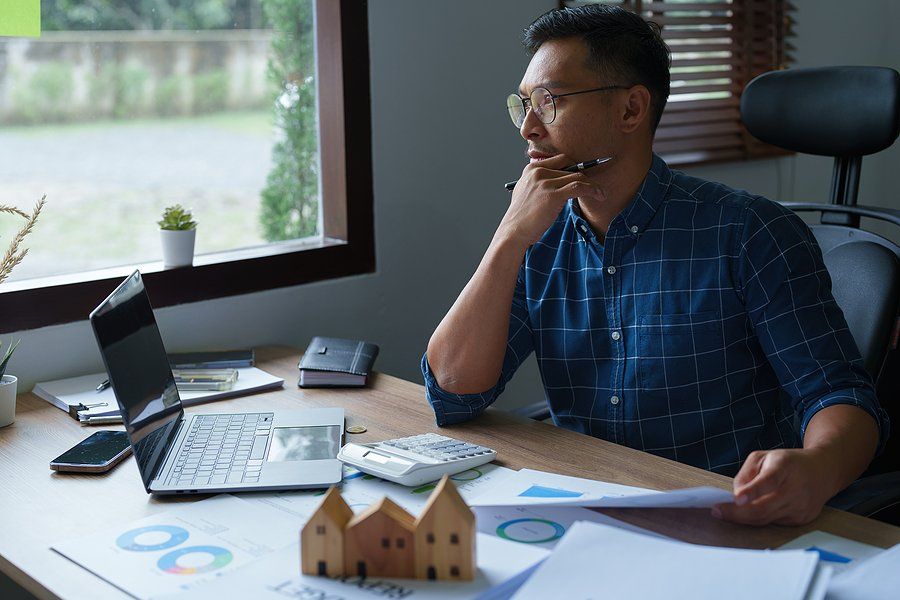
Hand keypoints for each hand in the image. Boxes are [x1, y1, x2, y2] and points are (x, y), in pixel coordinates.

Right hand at [497, 154, 603, 248]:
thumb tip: (555, 178)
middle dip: (586, 176)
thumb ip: (538, 181)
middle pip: (571, 167)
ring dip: (592, 185)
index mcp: (532, 169)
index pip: (561, 159)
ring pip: (578, 176)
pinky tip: (600, 195)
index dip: (576, 167)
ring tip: (600, 193)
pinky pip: (579, 187)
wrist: (513, 232)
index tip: (586, 175)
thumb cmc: (521, 216)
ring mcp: (545, 183)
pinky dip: (593, 190)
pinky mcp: (553, 195)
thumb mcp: (525, 191)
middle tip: (595, 186)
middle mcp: (538, 172)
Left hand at [711, 448, 836, 525]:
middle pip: (764, 508)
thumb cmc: (788, 462)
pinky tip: (749, 513)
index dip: (752, 491)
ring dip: (743, 518)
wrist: (822, 471)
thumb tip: (735, 497)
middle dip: (737, 513)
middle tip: (717, 512)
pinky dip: (758, 519)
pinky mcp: (802, 519)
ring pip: (766, 519)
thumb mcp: (763, 457)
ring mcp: (800, 506)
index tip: (737, 499)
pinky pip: (774, 523)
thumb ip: (746, 474)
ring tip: (725, 513)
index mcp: (784, 467)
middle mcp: (795, 488)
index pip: (768, 481)